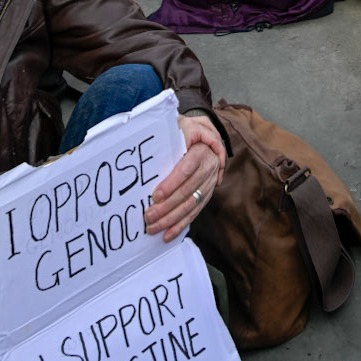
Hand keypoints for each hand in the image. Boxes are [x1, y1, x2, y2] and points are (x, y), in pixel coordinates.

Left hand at [145, 114, 225, 242]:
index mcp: (203, 148)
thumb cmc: (185, 130)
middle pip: (188, 190)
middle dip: (167, 206)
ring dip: (172, 219)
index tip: (155, 196)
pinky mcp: (208, 192)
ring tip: (153, 228)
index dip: (171, 184)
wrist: (202, 131)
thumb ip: (171, 136)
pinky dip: (181, 224)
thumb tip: (152, 151)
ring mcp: (211, 180)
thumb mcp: (180, 126)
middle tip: (148, 217)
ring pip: (192, 204)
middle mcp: (210, 165)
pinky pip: (196, 211)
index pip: (187, 169)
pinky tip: (168, 235)